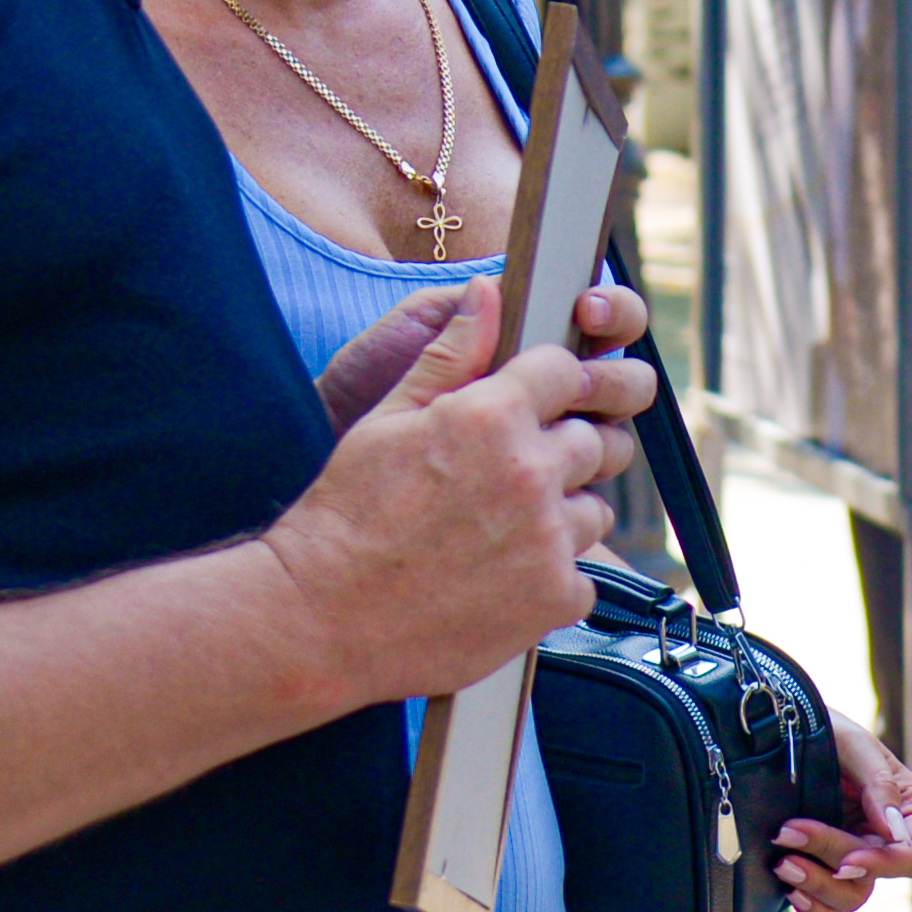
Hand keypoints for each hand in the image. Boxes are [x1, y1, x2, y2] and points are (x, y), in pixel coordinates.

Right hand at [261, 296, 661, 712]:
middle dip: (556, 450)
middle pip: (591, 438)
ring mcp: (549, 539)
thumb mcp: (387, 419)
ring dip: (560, 513)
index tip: (526, 407)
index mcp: (491, 416)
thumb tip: (489, 292)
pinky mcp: (556, 597)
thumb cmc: (343, 516)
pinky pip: (582, 572)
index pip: (564, 369)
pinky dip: (550, 576)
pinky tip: (499, 578)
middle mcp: (531, 472)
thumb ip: (451, 354)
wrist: (318, 618)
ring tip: (497, 531)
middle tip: (504, 479)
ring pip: (594, 507)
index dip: (544, 386)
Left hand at [774, 723, 911, 911]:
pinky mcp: (824, 869)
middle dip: (829, 860)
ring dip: (815, 887)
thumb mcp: (854, 744)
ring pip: (850, 899)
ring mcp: (854, 856)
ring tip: (782, 863)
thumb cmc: (825, 728)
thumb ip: (879, 783)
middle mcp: (884, 838)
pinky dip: (811, 907)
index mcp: (906, 808)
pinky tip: (788, 887)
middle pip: (872, 878)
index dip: (884, 865)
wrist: (782, 729)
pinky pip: (829, 909)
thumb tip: (893, 828)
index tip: (847, 862)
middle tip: (787, 834)